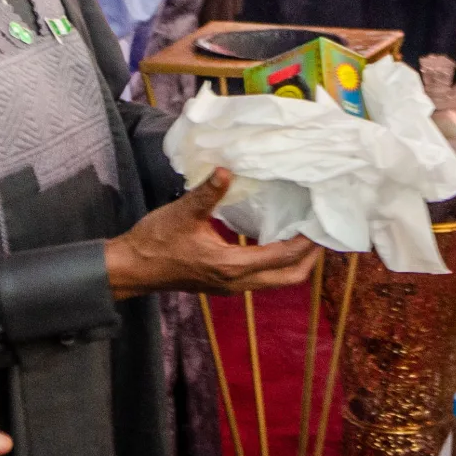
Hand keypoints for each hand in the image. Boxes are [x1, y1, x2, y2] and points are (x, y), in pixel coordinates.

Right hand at [103, 168, 321, 298]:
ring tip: (305, 234)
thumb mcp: (183, 213)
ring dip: (294, 261)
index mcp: (232, 265)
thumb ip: (208, 192)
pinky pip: (262, 277)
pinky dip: (277, 262)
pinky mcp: (224, 283)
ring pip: (276, 280)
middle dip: (310, 258)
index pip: (283, 256)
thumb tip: (227, 169)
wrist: (133, 268)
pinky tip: (276, 239)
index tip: (322, 223)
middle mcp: (237, 282)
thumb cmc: (156, 242)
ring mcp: (231, 286)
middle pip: (289, 278)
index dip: (306, 241)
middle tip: (322, 233)